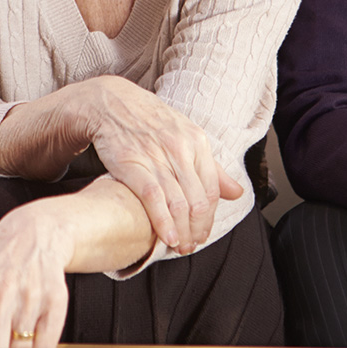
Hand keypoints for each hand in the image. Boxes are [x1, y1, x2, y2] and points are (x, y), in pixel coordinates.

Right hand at [0, 77, 241, 254]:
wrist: (109, 102)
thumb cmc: (147, 121)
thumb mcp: (184, 135)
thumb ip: (212, 167)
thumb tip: (237, 192)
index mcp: (196, 141)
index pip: (212, 190)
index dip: (210, 218)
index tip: (202, 233)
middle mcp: (179, 148)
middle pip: (197, 202)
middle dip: (196, 230)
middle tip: (190, 245)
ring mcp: (156, 155)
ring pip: (179, 204)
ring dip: (181, 232)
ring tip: (178, 246)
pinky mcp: (132, 163)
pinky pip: (154, 198)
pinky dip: (162, 221)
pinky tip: (164, 236)